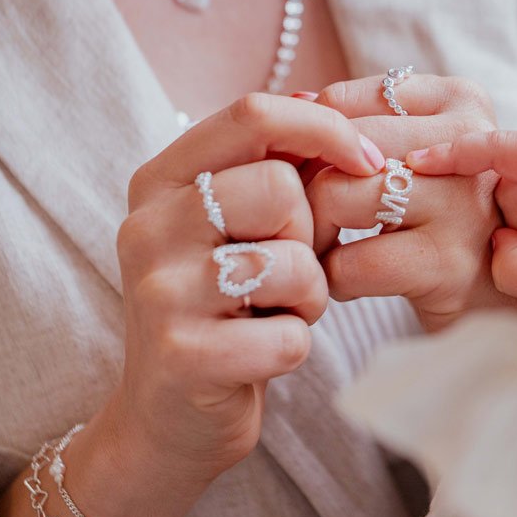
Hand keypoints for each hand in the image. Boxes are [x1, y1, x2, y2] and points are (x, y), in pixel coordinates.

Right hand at [56, 95, 383, 516]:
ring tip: (278, 310)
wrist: (169, 412)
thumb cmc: (225, 301)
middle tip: (289, 266)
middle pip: (280, 187)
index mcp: (161, 178)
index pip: (253, 113)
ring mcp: (159, 291)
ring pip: (291, 261)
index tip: (369, 162)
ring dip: (308, 293)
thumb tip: (328, 105)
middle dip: (311, 231)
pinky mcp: (182, 356)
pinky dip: (295, 345)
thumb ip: (276, 166)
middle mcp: (148, 225)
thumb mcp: (239, 223)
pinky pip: (290, 335)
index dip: (325, 129)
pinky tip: (261, 353)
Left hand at [305, 75, 516, 332]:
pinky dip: (332, 278)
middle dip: (303, 188)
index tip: (306, 175)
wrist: (504, 290)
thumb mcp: (421, 153)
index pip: (342, 101)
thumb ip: (364, 120)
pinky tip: (349, 280)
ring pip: (337, 195)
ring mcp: (462, 203)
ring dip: (313, 232)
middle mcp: (467, 142)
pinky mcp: (448, 264)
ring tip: (325, 246)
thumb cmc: (446, 214)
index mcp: (459, 100)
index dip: (307, 144)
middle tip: (303, 216)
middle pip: (337, 147)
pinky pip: (350, 263)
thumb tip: (294, 99)